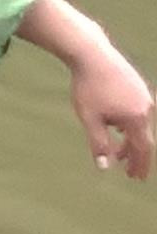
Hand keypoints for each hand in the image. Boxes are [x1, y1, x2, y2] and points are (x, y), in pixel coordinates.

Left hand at [69, 44, 156, 178]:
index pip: (141, 149)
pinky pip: (138, 113)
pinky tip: (118, 128)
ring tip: (121, 154)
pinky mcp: (138, 88)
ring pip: (140, 125)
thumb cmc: (88, 88)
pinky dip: (130, 126)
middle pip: (144, 139)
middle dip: (137, 157)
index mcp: (136, 118)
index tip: (135, 178)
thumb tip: (105, 167)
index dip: (139, 165)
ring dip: (131, 141)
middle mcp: (146, 108)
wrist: (93, 55)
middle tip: (132, 174)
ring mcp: (144, 97)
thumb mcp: (90, 119)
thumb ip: (99, 143)